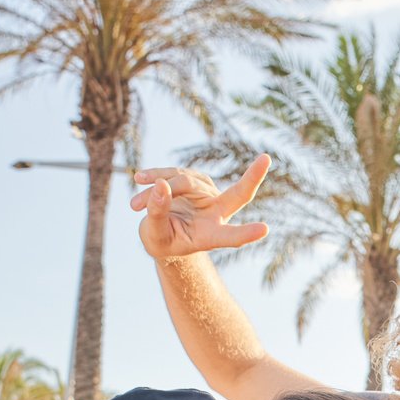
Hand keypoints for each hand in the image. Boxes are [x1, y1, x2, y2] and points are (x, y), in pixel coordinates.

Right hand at [130, 156, 270, 261]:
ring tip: (133, 205)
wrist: (160, 231)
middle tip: (266, 159)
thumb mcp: (154, 236)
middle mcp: (216, 213)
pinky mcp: (196, 179)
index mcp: (210, 235)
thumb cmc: (162, 241)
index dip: (245, 233)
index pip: (230, 236)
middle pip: (238, 194)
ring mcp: (208, 194)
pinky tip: (139, 179)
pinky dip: (154, 177)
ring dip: (155, 192)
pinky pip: (173, 173)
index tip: (265, 229)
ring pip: (184, 182)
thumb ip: (157, 214)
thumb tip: (161, 185)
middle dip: (253, 176)